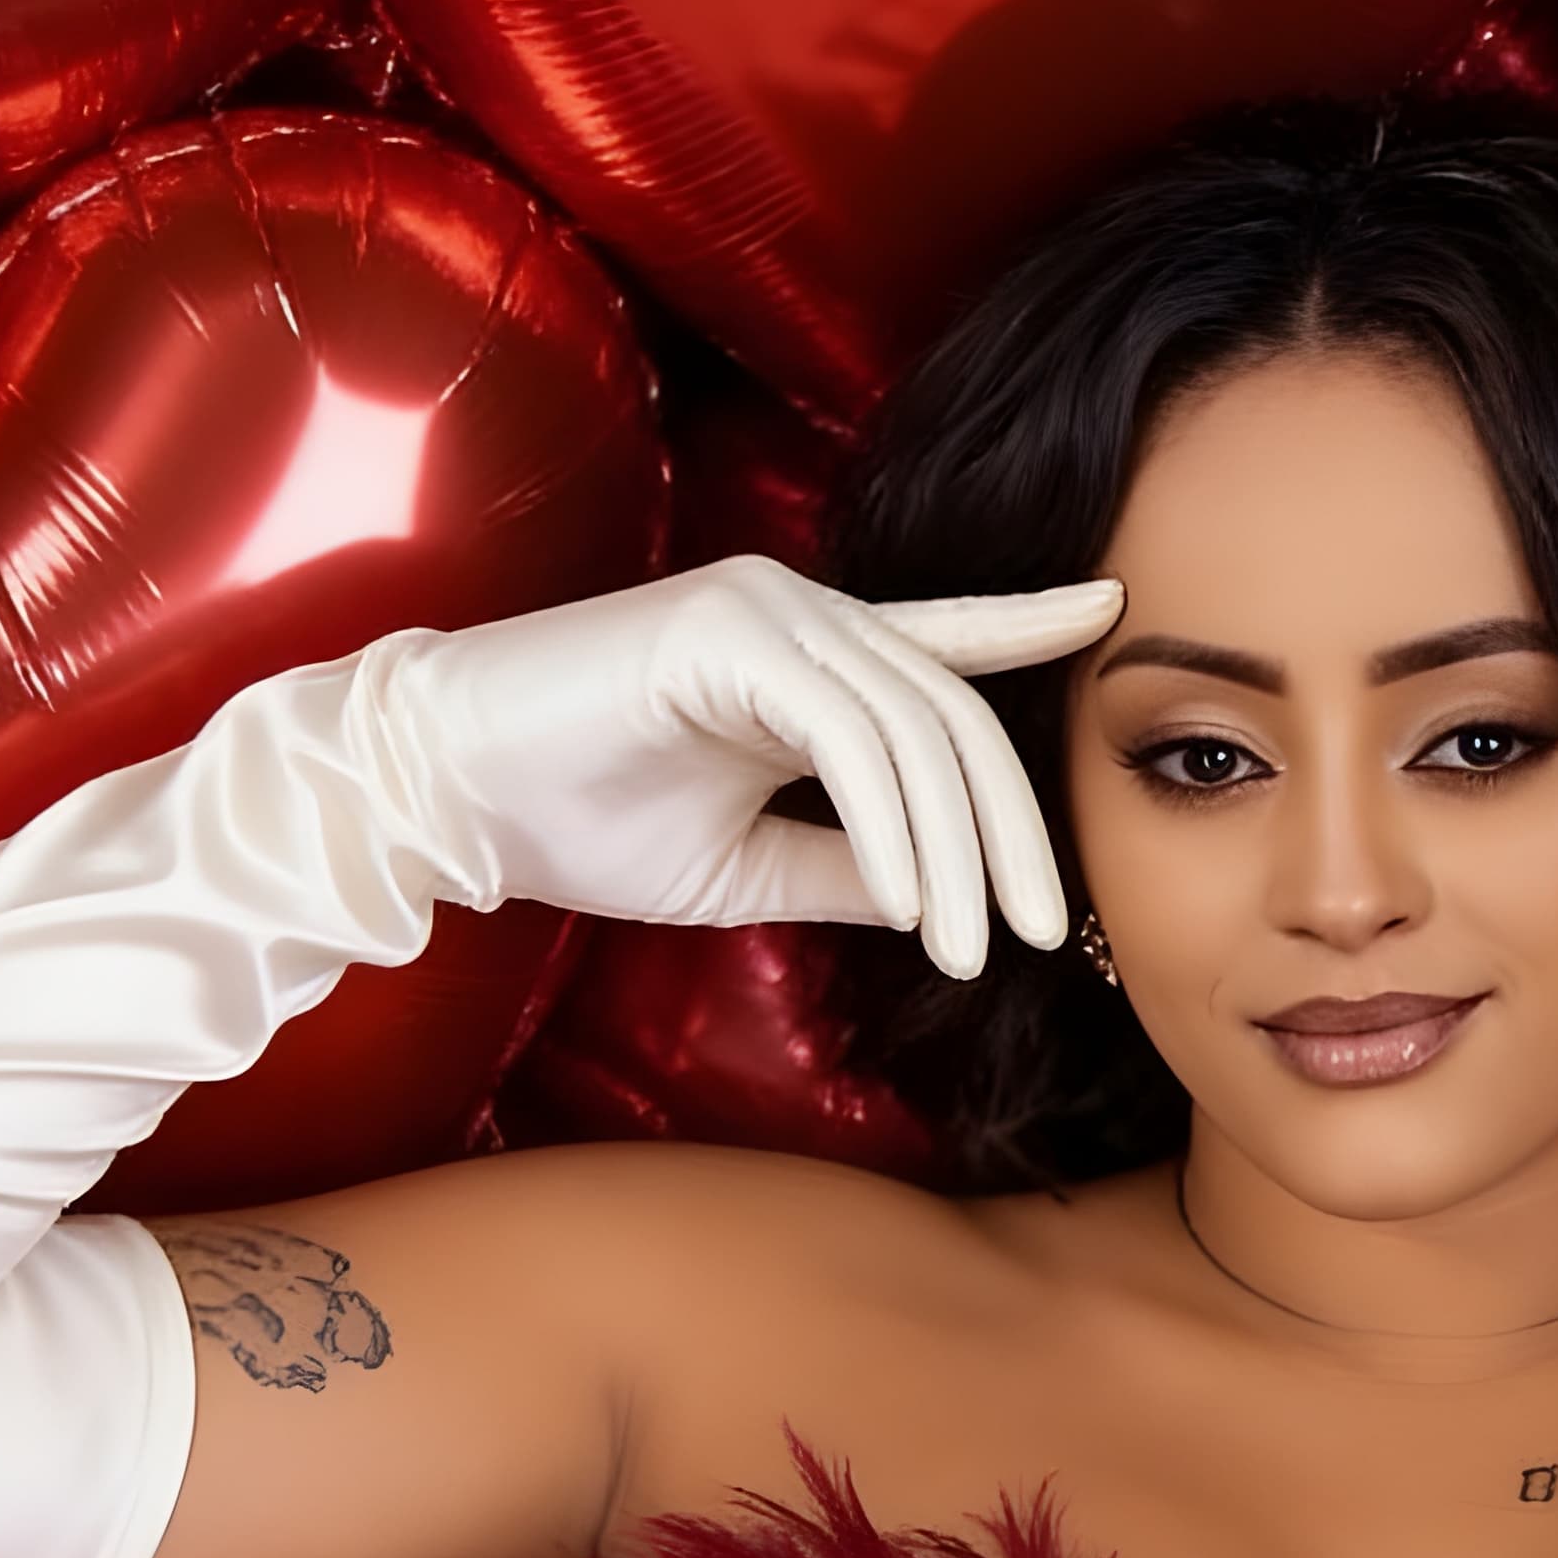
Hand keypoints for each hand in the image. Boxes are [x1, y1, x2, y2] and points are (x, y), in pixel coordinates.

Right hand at [363, 553, 1121, 976]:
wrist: (442, 797)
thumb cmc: (576, 822)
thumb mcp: (743, 864)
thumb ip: (846, 864)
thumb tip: (941, 898)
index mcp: (803, 653)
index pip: (943, 639)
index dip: (1030, 624)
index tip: (1114, 615)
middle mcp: (798, 611)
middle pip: (954, 712)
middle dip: (1014, 829)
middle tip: (1054, 932)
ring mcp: (765, 609)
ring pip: (914, 727)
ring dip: (957, 851)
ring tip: (979, 948)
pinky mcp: (725, 631)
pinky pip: (848, 733)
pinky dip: (894, 826)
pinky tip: (918, 905)